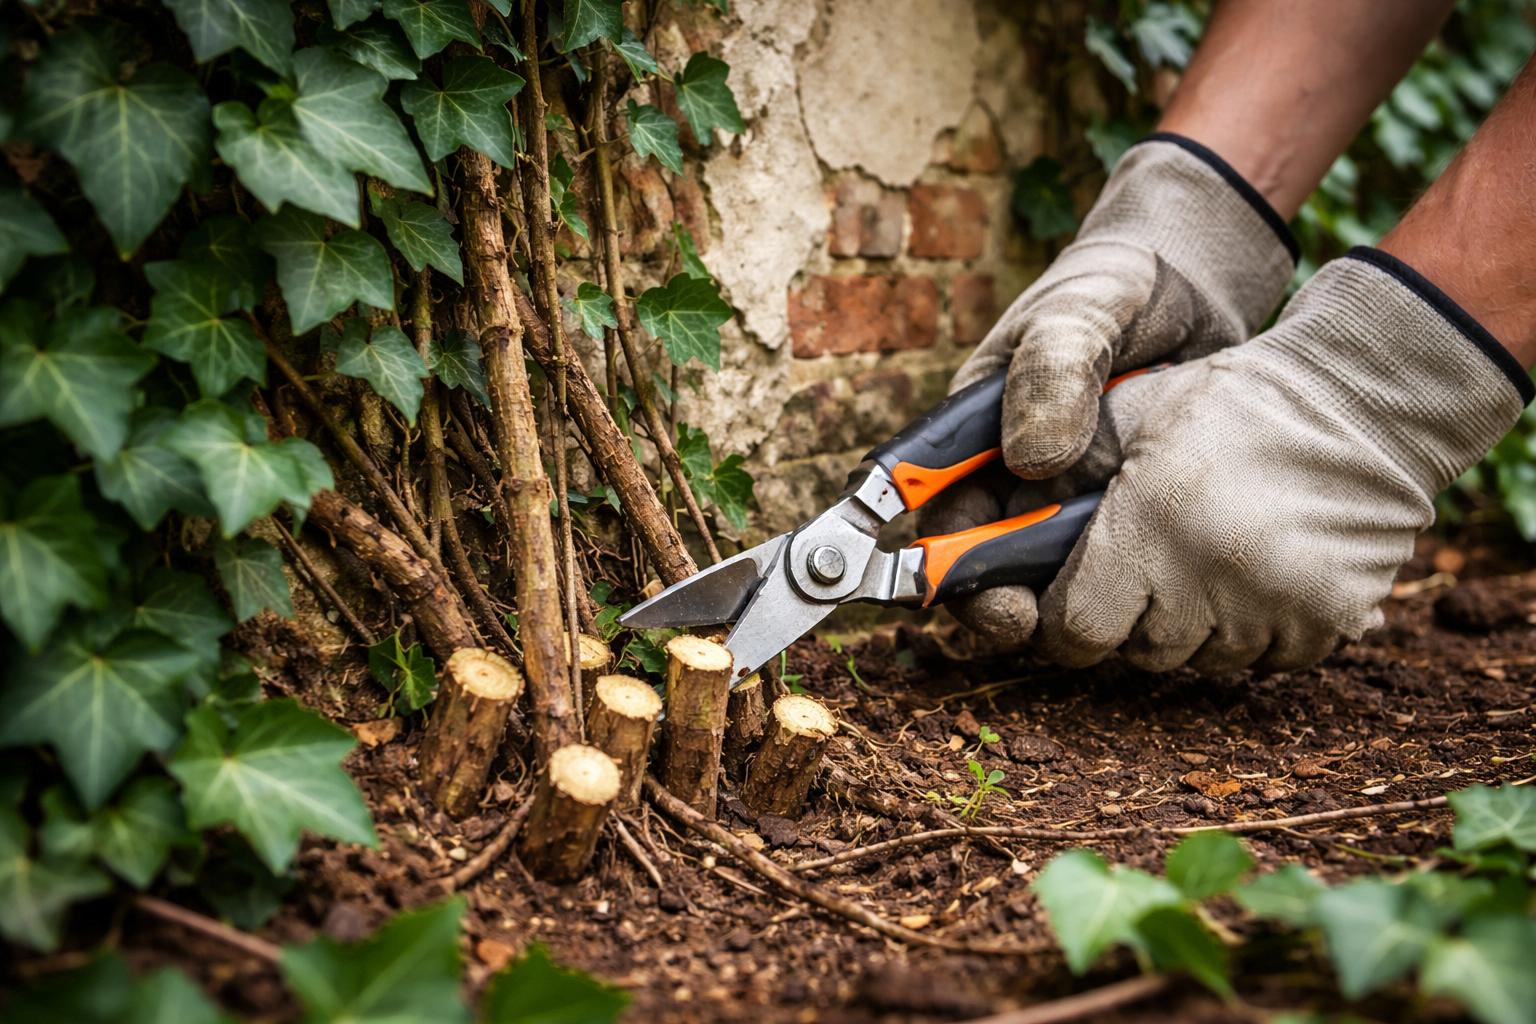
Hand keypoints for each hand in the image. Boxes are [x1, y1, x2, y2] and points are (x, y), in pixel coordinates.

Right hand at [930, 133, 1295, 644]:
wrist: (1191, 283)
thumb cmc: (1115, 286)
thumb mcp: (1080, 312)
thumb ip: (1053, 375)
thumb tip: (1031, 463)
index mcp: (972, 434)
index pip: (934, 512)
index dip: (939, 564)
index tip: (970, 591)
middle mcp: (1011, 475)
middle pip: (987, 561)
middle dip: (1005, 602)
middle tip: (1043, 622)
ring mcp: (1069, 498)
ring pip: (1053, 572)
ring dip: (1071, 597)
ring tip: (1113, 608)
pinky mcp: (1124, 510)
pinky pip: (1114, 561)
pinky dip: (1129, 579)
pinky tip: (1163, 585)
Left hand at [1033, 250, 1530, 672]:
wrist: (1361, 402)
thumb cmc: (1227, 403)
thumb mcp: (1128, 415)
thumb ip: (1061, 477)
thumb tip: (1000, 535)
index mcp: (1145, 525)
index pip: (1075, 631)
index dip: (1066, 621)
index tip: (1074, 599)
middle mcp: (1204, 577)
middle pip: (1137, 651)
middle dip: (1129, 617)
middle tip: (1151, 563)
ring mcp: (1271, 606)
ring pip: (1201, 660)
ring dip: (1193, 625)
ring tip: (1208, 558)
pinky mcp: (1326, 622)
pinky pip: (1265, 660)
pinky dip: (1255, 631)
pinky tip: (1259, 572)